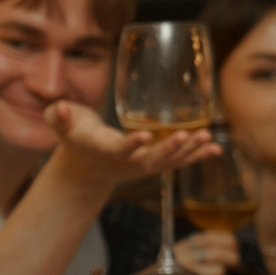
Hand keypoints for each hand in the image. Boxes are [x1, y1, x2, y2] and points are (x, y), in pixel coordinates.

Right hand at [40, 103, 217, 198]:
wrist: (88, 165)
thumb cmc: (76, 136)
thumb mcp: (62, 124)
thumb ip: (59, 116)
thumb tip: (61, 109)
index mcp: (103, 150)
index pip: (118, 149)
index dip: (131, 144)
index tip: (144, 136)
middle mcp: (125, 162)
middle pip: (149, 160)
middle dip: (167, 150)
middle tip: (183, 137)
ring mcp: (142, 165)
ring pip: (167, 162)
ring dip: (187, 151)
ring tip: (206, 138)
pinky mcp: (154, 163)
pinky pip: (178, 161)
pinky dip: (197, 156)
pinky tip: (216, 150)